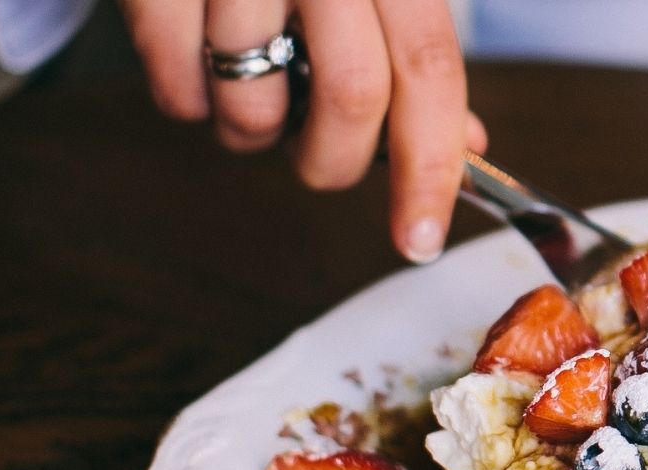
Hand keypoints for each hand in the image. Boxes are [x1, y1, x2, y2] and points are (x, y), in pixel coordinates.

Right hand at [119, 0, 489, 262]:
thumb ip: (413, 52)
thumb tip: (467, 142)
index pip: (430, 71)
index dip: (432, 166)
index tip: (420, 239)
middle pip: (352, 98)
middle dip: (334, 161)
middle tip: (318, 157)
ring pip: (256, 110)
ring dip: (254, 131)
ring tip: (249, 84)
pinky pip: (180, 94)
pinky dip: (193, 103)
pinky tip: (198, 57)